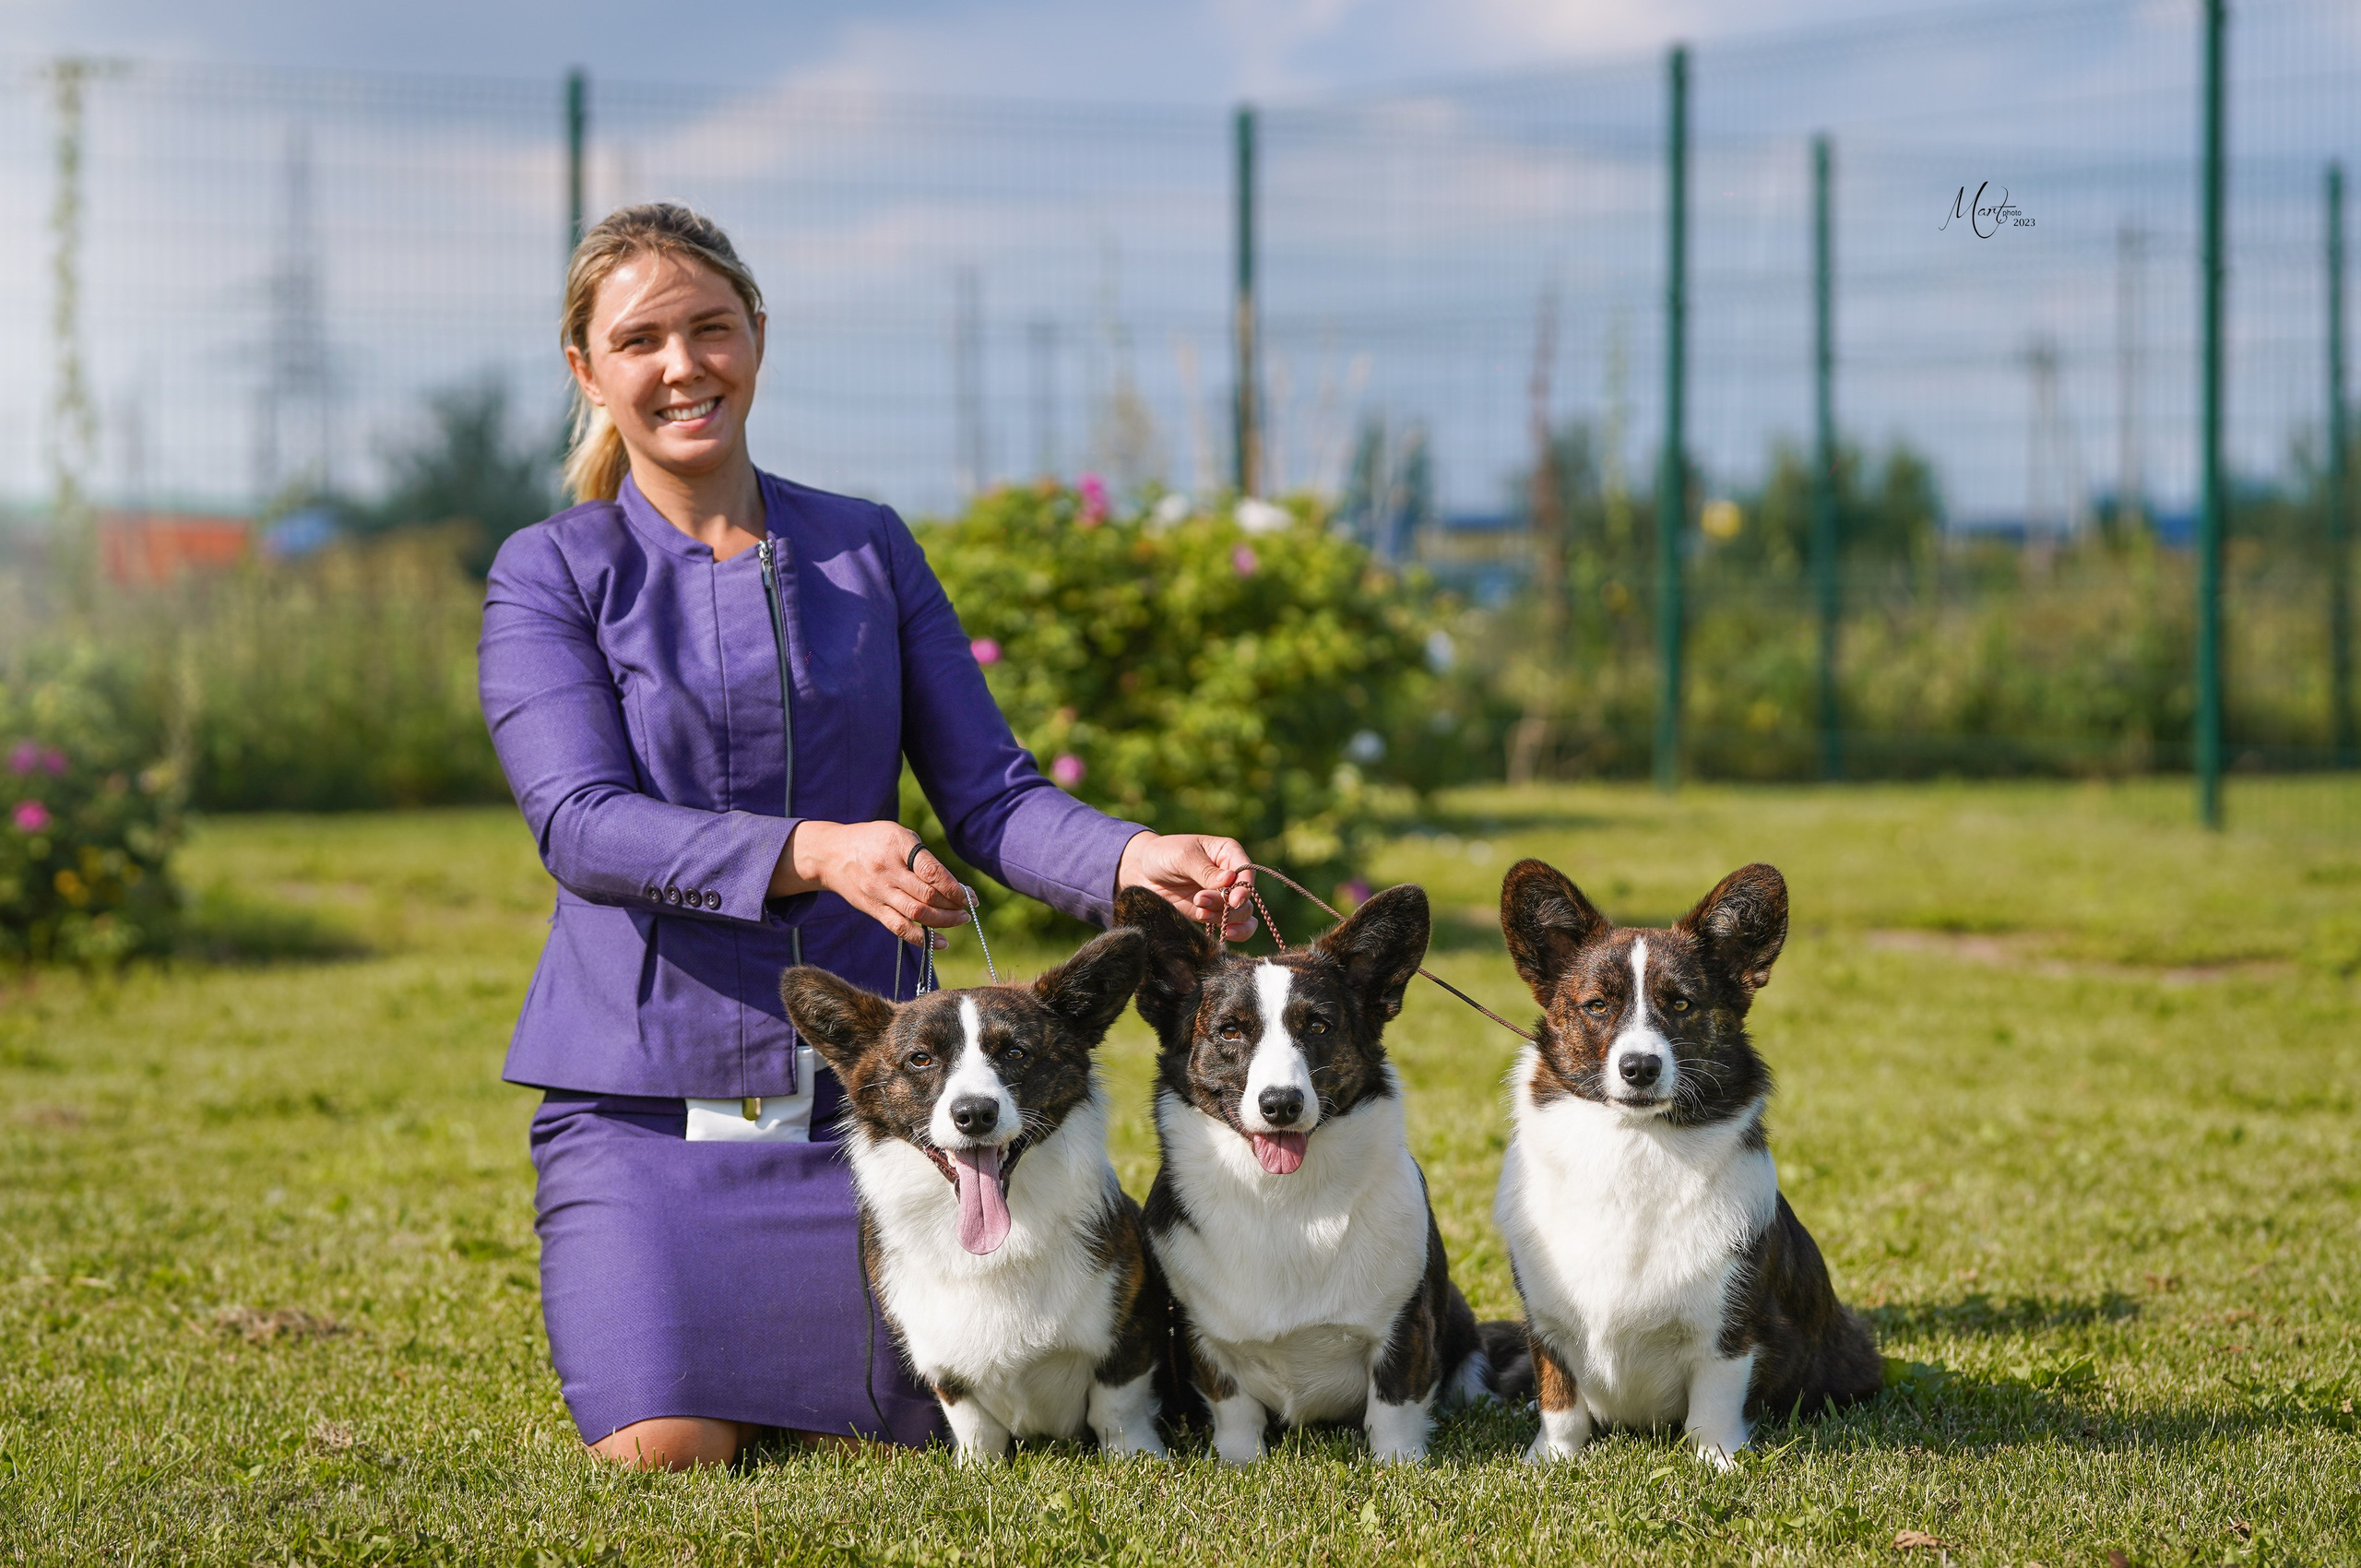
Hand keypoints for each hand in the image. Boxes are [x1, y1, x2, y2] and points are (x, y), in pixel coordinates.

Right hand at [773, 821, 966, 946]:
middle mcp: (887, 870)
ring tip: (960, 920)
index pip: (932, 872)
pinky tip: (941, 942)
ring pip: (916, 914)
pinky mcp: (873, 909)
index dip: (955, 888)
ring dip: (944, 921)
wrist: (831, 854)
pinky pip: (899, 928)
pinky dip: (922, 939)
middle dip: (954, 905)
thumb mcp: (898, 835)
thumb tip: (953, 886)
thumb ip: (923, 858)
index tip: (970, 896)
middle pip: (927, 895)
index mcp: (897, 846)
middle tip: (969, 908)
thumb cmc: (873, 841)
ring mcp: (879, 892)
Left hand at [1117, 832, 1255, 940]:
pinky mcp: (1212, 913)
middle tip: (1200, 901)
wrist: (1141, 873)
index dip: (1245, 887)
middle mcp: (1230, 876)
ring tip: (1200, 913)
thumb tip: (1230, 880)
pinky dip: (1231, 931)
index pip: (1246, 871)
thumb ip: (1205, 870)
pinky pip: (1232, 926)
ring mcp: (1222, 896)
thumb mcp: (1183, 857)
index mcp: (1228, 853)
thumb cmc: (1163, 855)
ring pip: (1243, 914)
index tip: (1234, 900)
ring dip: (1225, 917)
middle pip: (1246, 896)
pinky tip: (1219, 931)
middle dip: (1228, 904)